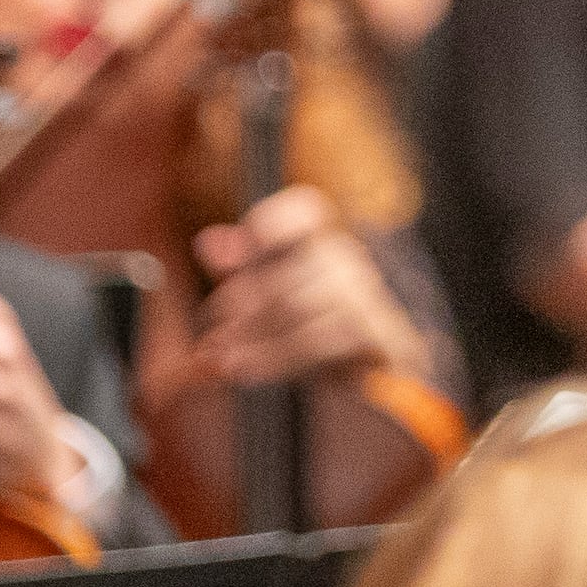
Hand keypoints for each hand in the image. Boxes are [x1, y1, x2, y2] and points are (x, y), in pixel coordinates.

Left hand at [188, 187, 432, 391]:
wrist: (376, 375)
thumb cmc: (314, 329)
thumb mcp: (272, 298)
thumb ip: (241, 268)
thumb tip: (206, 242)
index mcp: (323, 240)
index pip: (303, 211)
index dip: (267, 224)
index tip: (224, 258)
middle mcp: (350, 259)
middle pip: (289, 269)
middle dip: (241, 304)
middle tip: (213, 333)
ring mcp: (369, 295)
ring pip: (300, 306)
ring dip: (254, 337)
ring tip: (224, 359)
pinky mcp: (380, 333)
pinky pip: (324, 341)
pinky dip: (279, 358)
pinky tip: (252, 370)